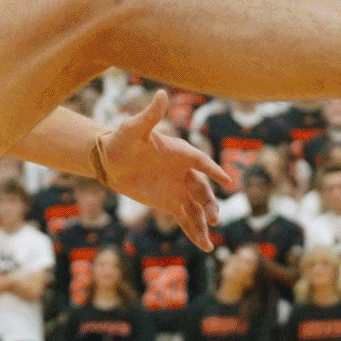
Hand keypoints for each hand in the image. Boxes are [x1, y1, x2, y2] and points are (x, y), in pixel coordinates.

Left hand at [102, 91, 233, 250]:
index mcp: (181, 153)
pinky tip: (204, 246)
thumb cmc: (123, 139)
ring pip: (197, 208)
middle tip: (213, 217)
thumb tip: (161, 94)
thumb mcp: (134, 128)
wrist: (111, 159)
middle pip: (203, 190)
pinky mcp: (171, 203)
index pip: (201, 162)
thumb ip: (151, 115)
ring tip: (208, 242)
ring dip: (204, 222)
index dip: (214, 171)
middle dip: (209, 204)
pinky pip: (186, 218)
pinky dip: (195, 231)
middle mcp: (185, 172)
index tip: (228, 181)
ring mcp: (180, 189)